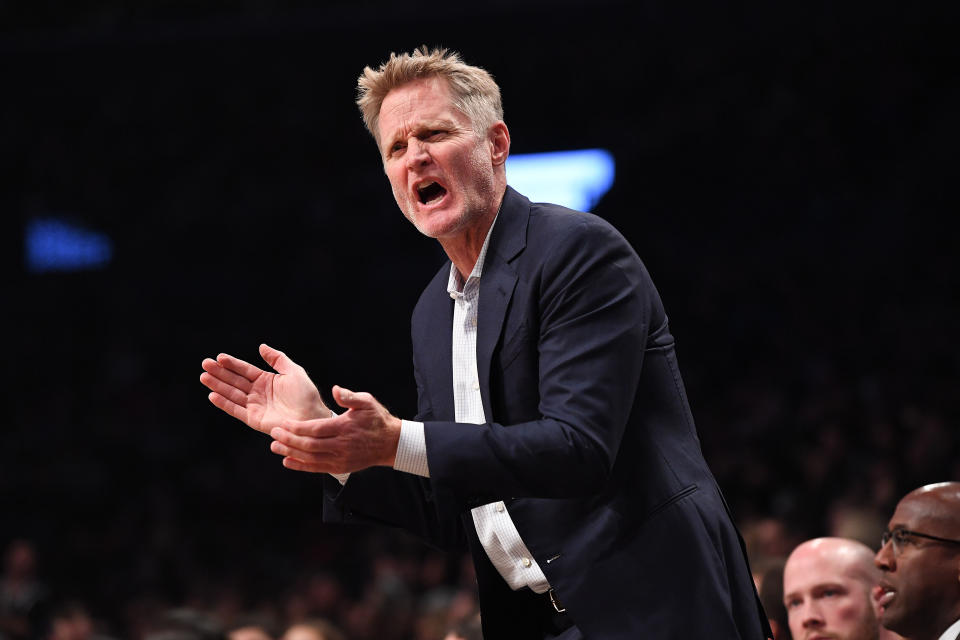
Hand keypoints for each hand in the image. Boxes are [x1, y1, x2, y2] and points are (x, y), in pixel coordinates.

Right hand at [200, 343, 329, 433]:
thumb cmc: (306, 396)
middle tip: (205, 364)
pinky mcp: (253, 419)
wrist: (312, 418)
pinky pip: (236, 410)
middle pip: (234, 381)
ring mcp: (255, 406)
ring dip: (218, 386)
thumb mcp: (294, 371)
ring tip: (204, 377)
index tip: (219, 357)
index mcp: (266, 380)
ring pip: (232, 394)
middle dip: (220, 372)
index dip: (232, 363)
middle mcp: (258, 393)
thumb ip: (277, 359)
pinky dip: (224, 403)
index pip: (245, 370)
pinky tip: (213, 395)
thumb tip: (261, 346)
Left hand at [269, 385, 401, 473]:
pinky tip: (287, 461)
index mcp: (345, 427)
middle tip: (273, 433)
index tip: (282, 423)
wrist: (390, 443)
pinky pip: (316, 468)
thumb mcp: (367, 402)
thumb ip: (349, 396)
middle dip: (289, 440)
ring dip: (290, 453)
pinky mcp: (340, 468)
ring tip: (275, 447)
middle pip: (309, 445)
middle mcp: (341, 446)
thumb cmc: (376, 419)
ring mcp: (340, 459)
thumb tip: (335, 389)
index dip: (297, 427)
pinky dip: (300, 466)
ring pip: (310, 458)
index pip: (315, 429)